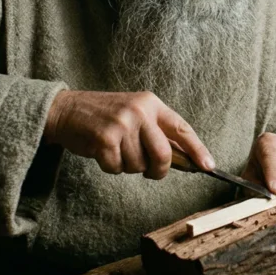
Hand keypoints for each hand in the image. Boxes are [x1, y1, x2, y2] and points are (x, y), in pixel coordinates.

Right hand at [43, 90, 213, 178]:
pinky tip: (102, 152)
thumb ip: (157, 133)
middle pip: (164, 155)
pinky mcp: (105, 138)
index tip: (209, 166)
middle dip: (158, 170)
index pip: (182, 129)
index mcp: (152, 104)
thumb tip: (185, 159)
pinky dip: (110, 167)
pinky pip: (117, 168)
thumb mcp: (135, 115)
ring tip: (116, 149)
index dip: (198, 150)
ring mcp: (122, 124)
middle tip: (149, 171)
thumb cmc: (104, 118)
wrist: (66, 110)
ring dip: (127, 166)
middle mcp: (140, 111)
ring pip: (138, 165)